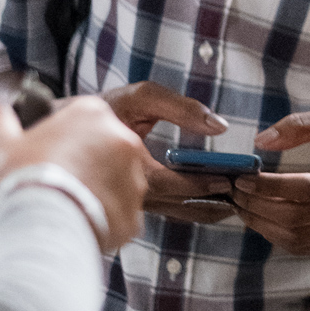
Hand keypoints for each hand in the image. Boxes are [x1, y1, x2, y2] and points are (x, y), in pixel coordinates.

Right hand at [0, 97, 147, 250]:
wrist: (39, 226)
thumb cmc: (22, 181)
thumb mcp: (2, 144)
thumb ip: (3, 121)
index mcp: (93, 114)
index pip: (85, 118)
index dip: (66, 137)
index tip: (53, 152)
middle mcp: (122, 139)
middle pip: (105, 147)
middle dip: (86, 162)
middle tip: (59, 179)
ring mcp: (134, 174)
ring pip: (117, 179)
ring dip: (98, 188)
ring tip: (68, 201)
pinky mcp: (136, 207)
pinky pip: (121, 210)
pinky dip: (105, 216)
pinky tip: (81, 219)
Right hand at [102, 81, 234, 224]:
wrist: (64, 129)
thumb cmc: (105, 110)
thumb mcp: (139, 98)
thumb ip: (180, 108)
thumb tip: (219, 126)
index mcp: (131, 168)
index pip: (176, 185)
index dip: (204, 183)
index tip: (230, 179)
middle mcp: (132, 192)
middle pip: (182, 205)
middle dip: (215, 199)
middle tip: (245, 191)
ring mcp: (133, 201)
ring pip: (178, 212)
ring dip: (208, 207)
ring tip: (238, 198)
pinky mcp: (135, 202)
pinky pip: (170, 209)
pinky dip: (194, 206)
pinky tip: (215, 197)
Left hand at [230, 106, 309, 255]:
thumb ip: (302, 124)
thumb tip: (262, 141)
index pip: (307, 188)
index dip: (270, 186)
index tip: (243, 177)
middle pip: (296, 216)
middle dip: (257, 205)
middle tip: (234, 191)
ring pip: (295, 237)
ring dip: (261, 223)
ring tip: (241, 205)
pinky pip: (302, 247)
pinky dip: (275, 235)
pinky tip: (262, 218)